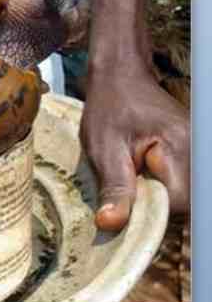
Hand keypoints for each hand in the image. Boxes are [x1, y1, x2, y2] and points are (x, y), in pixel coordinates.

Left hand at [80, 64, 189, 231]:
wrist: (121, 78)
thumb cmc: (110, 107)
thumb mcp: (103, 147)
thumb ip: (114, 186)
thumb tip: (111, 223)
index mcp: (180, 147)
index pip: (177, 203)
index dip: (148, 214)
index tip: (123, 208)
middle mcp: (198, 151)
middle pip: (186, 204)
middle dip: (154, 209)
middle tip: (126, 195)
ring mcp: (198, 153)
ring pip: (184, 197)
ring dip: (157, 200)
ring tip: (133, 183)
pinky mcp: (192, 156)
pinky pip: (182, 186)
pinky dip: (161, 191)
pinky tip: (143, 181)